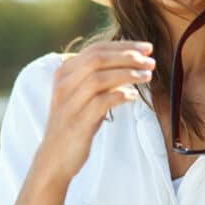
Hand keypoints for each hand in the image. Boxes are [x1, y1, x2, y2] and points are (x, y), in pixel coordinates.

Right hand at [39, 41, 155, 179]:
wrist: (54, 158)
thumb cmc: (75, 123)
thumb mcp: (84, 95)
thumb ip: (101, 77)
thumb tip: (132, 62)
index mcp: (64, 72)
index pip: (96, 49)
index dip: (123, 46)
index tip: (146, 48)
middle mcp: (64, 84)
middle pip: (98, 59)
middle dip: (128, 57)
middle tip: (151, 61)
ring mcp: (69, 103)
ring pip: (99, 78)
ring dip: (127, 74)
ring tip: (147, 76)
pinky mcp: (77, 122)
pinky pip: (100, 102)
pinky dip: (120, 95)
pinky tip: (134, 96)